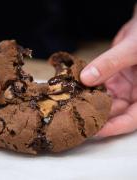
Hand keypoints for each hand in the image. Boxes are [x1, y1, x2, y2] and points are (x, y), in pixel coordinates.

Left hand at [80, 6, 136, 136]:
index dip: (114, 127)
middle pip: (114, 112)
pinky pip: (97, 87)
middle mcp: (132, 94)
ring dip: (88, 102)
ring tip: (71, 107)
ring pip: (103, 100)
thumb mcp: (133, 49)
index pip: (131, 119)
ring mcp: (120, 87)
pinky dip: (87, 89)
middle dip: (96, 116)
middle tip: (75, 119)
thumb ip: (111, 63)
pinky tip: (74, 90)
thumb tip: (86, 78)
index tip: (94, 131)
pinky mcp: (110, 80)